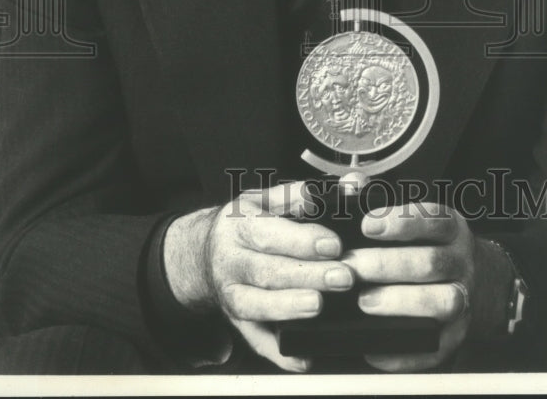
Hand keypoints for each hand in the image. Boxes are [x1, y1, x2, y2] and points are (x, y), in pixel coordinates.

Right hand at [163, 181, 353, 371]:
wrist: (203, 254)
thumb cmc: (244, 224)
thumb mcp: (263, 199)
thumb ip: (296, 193)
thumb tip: (331, 190)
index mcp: (239, 225)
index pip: (270, 233)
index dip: (302, 240)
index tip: (334, 244)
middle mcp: (231, 261)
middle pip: (268, 271)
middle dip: (307, 275)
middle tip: (343, 277)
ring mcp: (231, 294)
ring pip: (257, 305)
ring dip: (288, 307)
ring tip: (318, 305)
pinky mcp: (237, 321)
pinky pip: (256, 340)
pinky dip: (278, 352)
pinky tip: (303, 357)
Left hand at [343, 201, 475, 371]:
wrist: (482, 284)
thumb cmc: (434, 247)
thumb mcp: (420, 218)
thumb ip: (382, 201)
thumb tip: (351, 184)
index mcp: (452, 229)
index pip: (432, 219)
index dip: (400, 222)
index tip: (367, 225)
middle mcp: (462, 262)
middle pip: (430, 263)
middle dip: (387, 265)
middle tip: (352, 267)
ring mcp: (463, 300)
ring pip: (440, 302)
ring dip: (399, 302)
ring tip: (364, 301)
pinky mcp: (456, 336)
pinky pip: (434, 348)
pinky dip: (403, 351)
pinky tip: (373, 344)